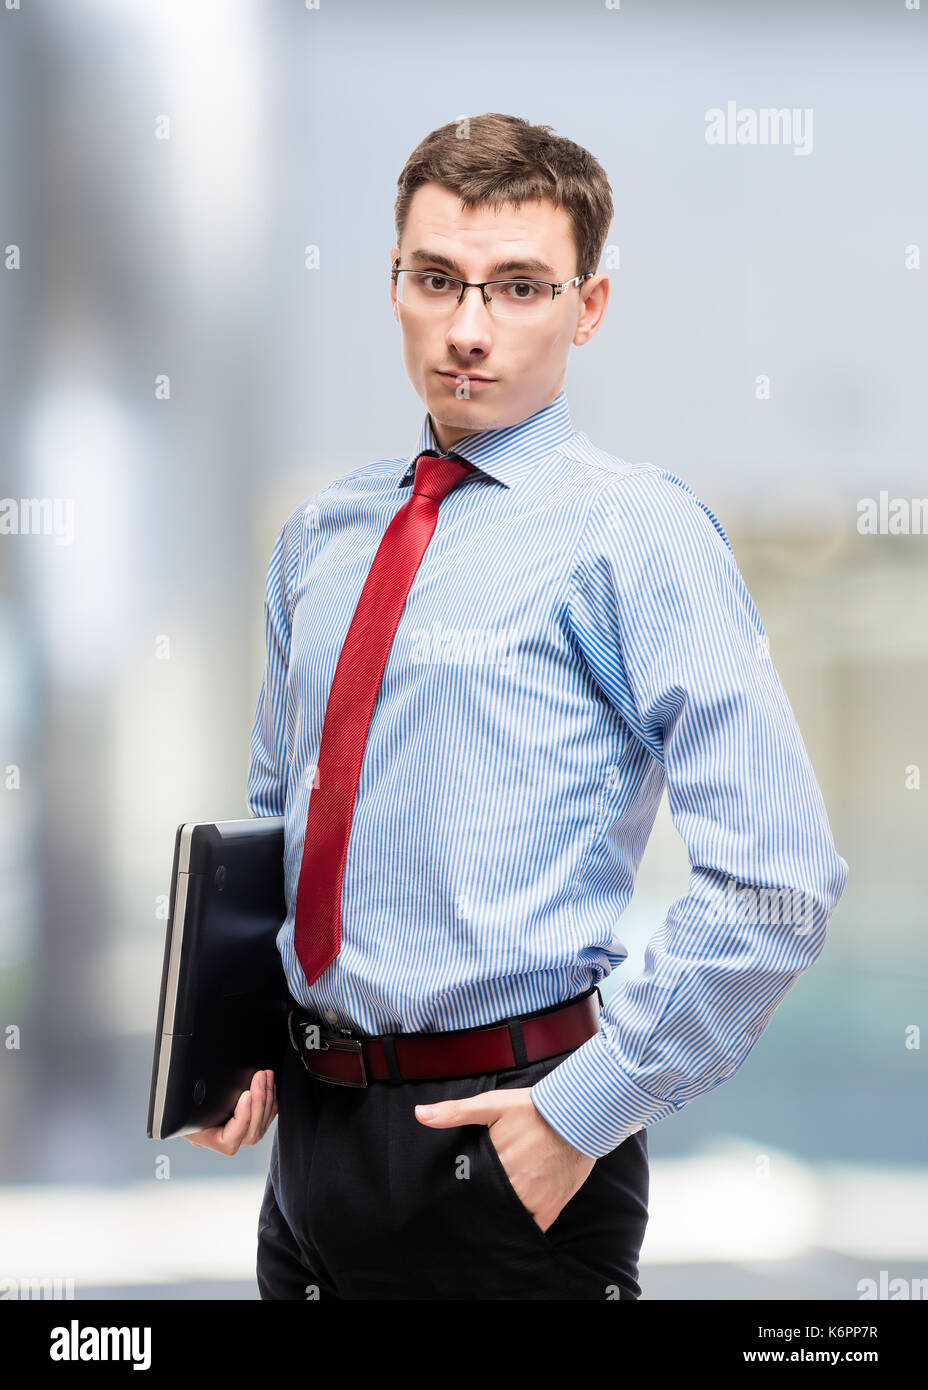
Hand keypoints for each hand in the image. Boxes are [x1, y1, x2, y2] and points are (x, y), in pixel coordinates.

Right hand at [184, 1069, 277, 1154]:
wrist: (187, 1105)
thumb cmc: (183, 1106)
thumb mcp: (184, 1104)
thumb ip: (194, 1103)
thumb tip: (196, 1091)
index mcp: (210, 1141)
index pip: (231, 1139)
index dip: (242, 1117)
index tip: (246, 1095)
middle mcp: (228, 1142)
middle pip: (252, 1130)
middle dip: (259, 1100)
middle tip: (260, 1077)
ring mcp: (241, 1135)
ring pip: (262, 1124)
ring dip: (267, 1097)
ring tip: (266, 1076)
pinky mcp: (251, 1124)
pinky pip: (266, 1118)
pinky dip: (270, 1101)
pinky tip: (269, 1085)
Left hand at [414, 1087, 594, 1231]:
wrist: (579, 1115)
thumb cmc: (533, 1108)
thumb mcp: (492, 1104)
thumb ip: (456, 1111)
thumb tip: (419, 1114)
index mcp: (494, 1162)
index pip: (468, 1187)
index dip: (458, 1193)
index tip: (447, 1198)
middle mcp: (513, 1184)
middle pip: (486, 1205)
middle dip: (476, 1208)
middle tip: (462, 1213)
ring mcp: (534, 1198)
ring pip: (506, 1219)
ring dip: (496, 1219)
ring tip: (483, 1223)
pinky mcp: (552, 1206)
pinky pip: (532, 1228)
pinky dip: (520, 1230)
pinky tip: (509, 1230)